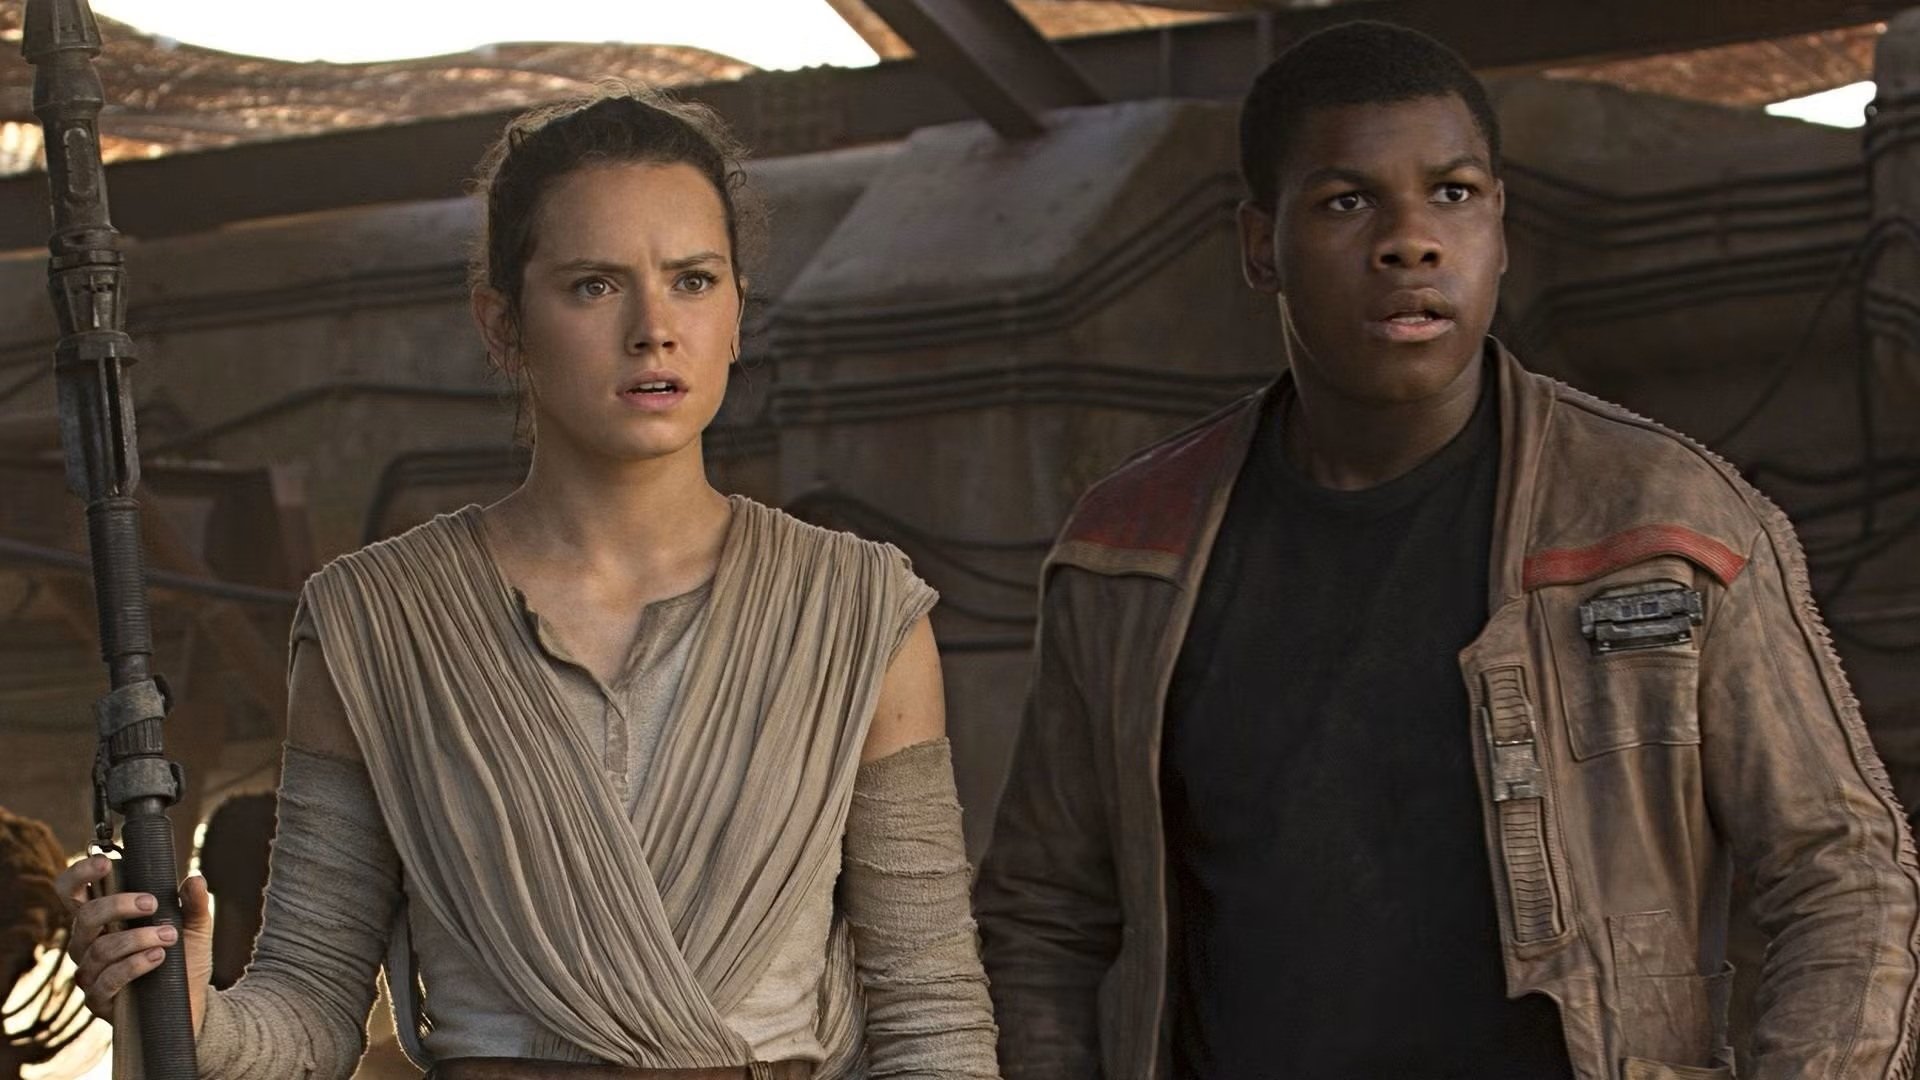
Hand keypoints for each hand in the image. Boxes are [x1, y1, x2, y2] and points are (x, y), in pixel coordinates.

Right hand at [55, 855, 211, 1032]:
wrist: (191, 1003)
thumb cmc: (184, 960)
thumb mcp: (195, 928)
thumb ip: (194, 903)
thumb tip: (195, 879)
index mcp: (103, 921)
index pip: (73, 893)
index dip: (80, 875)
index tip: (105, 862)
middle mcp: (88, 944)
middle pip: (84, 917)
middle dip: (118, 905)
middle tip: (152, 903)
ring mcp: (91, 973)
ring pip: (99, 949)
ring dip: (137, 939)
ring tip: (169, 937)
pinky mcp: (99, 1000)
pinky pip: (107, 980)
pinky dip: (133, 966)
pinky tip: (158, 957)